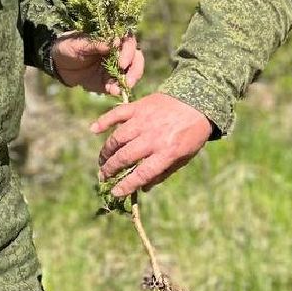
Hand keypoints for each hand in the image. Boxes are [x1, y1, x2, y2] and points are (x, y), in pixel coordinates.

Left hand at [50, 32, 143, 95]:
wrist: (59, 64)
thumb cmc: (68, 46)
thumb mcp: (78, 43)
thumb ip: (95, 43)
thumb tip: (114, 43)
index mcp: (112, 38)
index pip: (128, 41)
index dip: (128, 52)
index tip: (121, 63)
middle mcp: (118, 52)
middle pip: (136, 58)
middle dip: (135, 69)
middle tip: (128, 80)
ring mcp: (116, 67)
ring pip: (132, 73)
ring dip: (129, 81)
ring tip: (120, 88)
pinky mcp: (110, 81)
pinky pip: (118, 85)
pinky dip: (117, 89)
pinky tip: (113, 92)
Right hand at [92, 93, 214, 197]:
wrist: (198, 99)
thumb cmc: (192, 132)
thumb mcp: (184, 157)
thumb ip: (163, 173)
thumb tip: (143, 189)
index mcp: (167, 152)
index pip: (141, 174)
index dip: (126, 185)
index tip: (114, 192)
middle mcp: (153, 137)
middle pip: (125, 157)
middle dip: (111, 170)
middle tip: (103, 176)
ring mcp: (144, 120)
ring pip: (117, 138)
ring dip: (106, 151)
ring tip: (103, 160)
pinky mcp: (139, 106)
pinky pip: (117, 114)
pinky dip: (104, 121)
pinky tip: (93, 129)